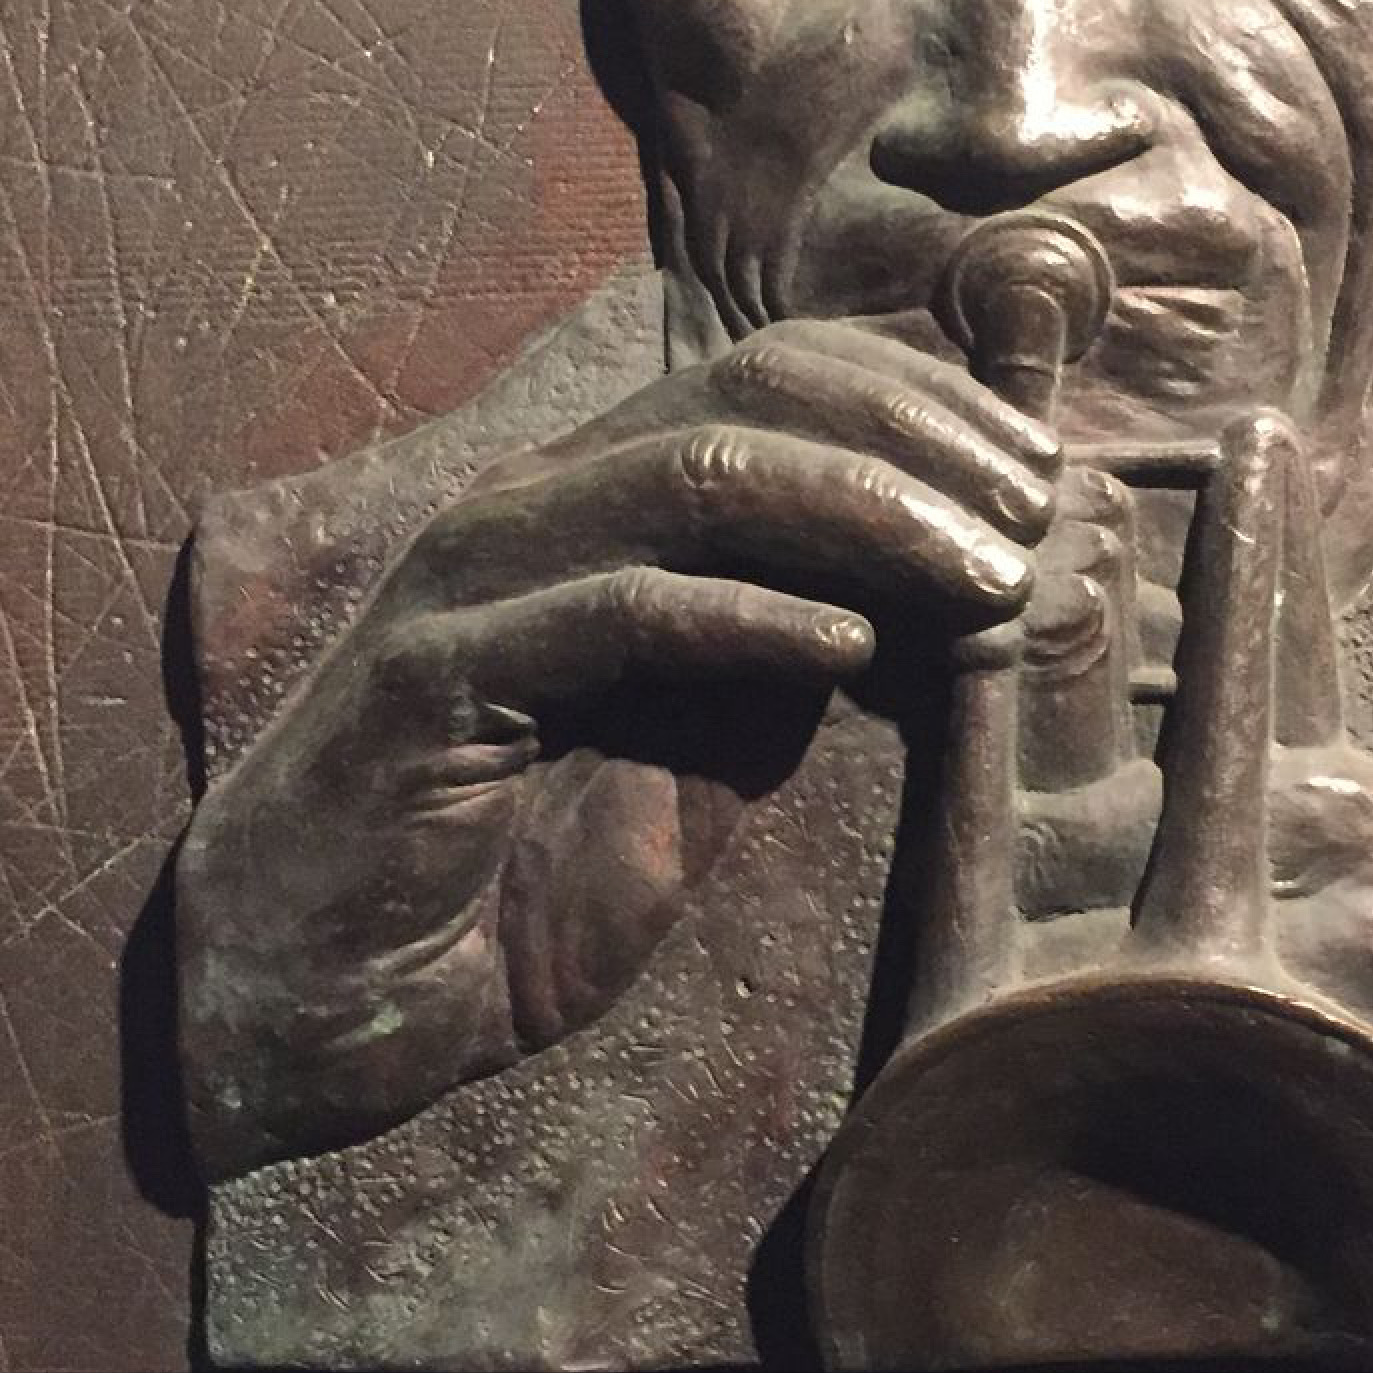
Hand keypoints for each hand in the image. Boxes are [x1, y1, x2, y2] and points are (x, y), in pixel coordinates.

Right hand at [179, 321, 1058, 1175]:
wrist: (333, 1000)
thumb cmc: (524, 870)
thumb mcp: (708, 739)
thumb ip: (802, 639)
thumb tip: (960, 565)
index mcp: (596, 497)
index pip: (776, 373)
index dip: (922, 401)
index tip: (1039, 472)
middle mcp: (536, 500)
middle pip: (750, 391)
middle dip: (916, 438)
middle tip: (1034, 513)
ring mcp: (479, 572)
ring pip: (694, 475)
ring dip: (866, 513)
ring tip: (985, 577)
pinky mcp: (437, 673)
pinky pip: (618, 612)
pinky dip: (750, 617)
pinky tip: (850, 646)